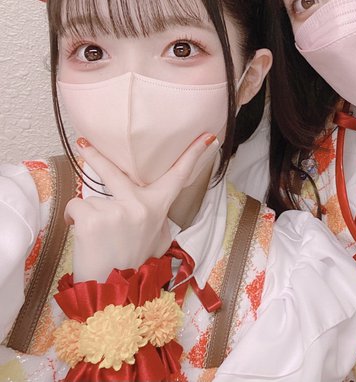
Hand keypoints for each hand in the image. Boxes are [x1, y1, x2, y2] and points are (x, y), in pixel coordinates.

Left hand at [65, 133, 218, 282]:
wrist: (114, 293)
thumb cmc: (135, 264)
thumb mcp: (157, 237)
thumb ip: (153, 214)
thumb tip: (149, 201)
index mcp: (159, 208)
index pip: (180, 176)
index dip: (194, 154)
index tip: (206, 136)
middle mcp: (140, 205)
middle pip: (114, 172)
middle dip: (96, 156)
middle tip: (83, 142)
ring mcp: (117, 210)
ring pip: (90, 197)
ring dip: (88, 213)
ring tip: (97, 236)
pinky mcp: (93, 218)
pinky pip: (76, 207)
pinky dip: (75, 220)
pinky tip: (85, 236)